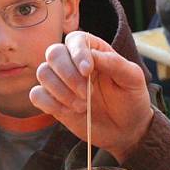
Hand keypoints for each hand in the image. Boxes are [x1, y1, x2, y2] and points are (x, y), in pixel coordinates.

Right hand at [30, 31, 153, 163]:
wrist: (126, 130)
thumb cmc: (131, 99)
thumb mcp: (133, 79)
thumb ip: (114, 63)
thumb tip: (90, 56)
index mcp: (94, 51)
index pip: (75, 39)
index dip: (77, 53)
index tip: (87, 71)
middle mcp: (73, 63)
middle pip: (53, 53)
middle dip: (68, 74)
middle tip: (87, 94)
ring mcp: (61, 82)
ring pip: (43, 73)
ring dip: (61, 91)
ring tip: (83, 106)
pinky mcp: (53, 101)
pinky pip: (36, 95)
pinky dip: (50, 103)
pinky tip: (70, 112)